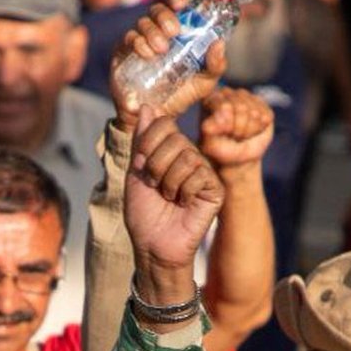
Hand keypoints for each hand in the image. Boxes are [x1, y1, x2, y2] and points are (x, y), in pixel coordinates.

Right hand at [111, 0, 225, 128]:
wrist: (157, 117)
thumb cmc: (181, 96)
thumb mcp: (205, 82)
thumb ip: (216, 65)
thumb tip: (218, 43)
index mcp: (177, 32)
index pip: (175, 5)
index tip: (182, 4)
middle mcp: (157, 32)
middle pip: (157, 10)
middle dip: (166, 16)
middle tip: (174, 32)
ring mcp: (139, 42)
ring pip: (143, 23)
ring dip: (153, 31)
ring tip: (161, 49)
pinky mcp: (124, 54)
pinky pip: (128, 38)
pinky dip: (138, 42)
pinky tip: (147, 54)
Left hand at [125, 107, 223, 295]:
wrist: (153, 245)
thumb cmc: (143, 213)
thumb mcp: (135, 172)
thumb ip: (142, 140)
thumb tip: (146, 105)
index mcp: (171, 150)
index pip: (163, 123)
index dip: (147, 143)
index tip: (141, 167)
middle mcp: (191, 156)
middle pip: (174, 139)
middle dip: (155, 166)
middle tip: (156, 187)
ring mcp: (205, 171)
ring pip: (186, 157)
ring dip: (168, 182)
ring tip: (169, 197)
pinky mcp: (215, 188)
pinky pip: (199, 174)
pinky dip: (183, 192)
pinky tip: (183, 204)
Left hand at [199, 87, 273, 170]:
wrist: (236, 157)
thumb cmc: (220, 149)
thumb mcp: (211, 145)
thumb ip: (211, 128)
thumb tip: (222, 112)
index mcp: (210, 99)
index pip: (224, 106)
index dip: (227, 126)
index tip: (223, 134)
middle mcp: (227, 93)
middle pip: (241, 107)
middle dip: (238, 129)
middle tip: (232, 136)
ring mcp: (246, 96)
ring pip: (254, 113)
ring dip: (248, 131)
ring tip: (240, 135)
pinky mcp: (262, 104)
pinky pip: (266, 117)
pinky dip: (259, 129)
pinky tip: (251, 131)